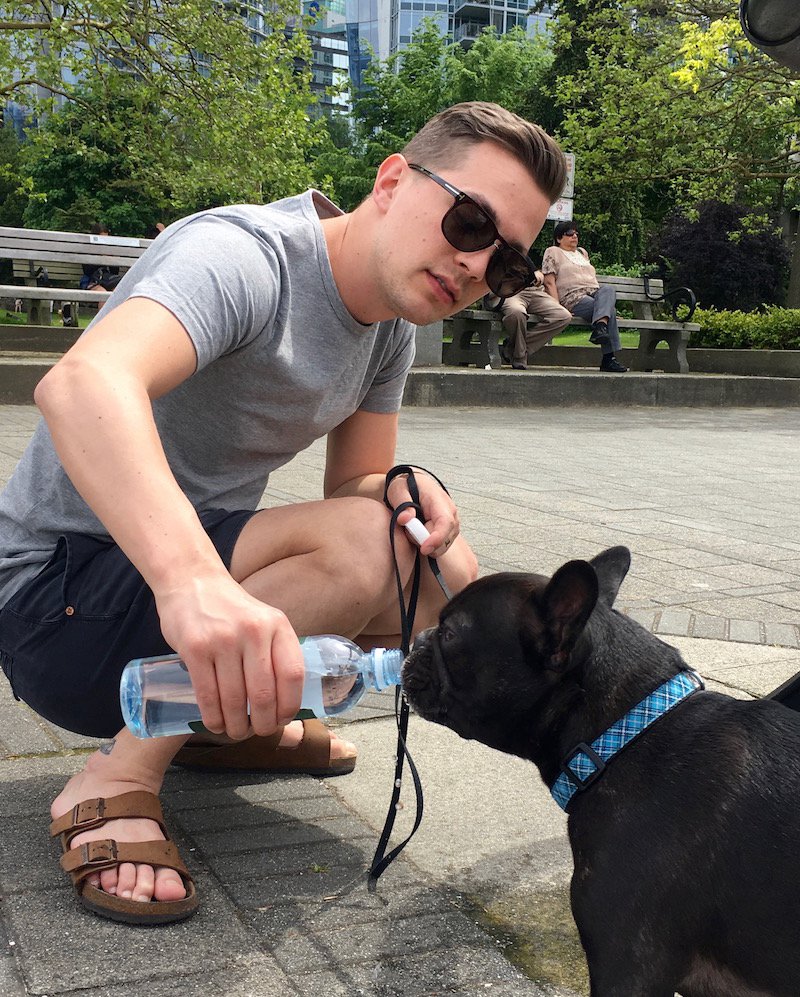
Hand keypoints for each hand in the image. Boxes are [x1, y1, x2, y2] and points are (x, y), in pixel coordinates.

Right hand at [155, 572, 304, 739]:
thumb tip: (286, 700)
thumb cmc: (231, 609)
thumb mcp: (263, 620)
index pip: (293, 675)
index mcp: (277, 625)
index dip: (290, 706)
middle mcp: (253, 631)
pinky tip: (216, 723)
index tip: (282, 720)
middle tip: (256, 731)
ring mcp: (223, 640)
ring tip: (235, 731)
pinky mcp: (195, 648)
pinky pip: (207, 695)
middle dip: (262, 724)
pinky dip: (213, 717)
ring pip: (234, 700)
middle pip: (264, 694)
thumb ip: (275, 652)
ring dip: (235, 725)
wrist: (192, 581)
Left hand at [386, 471, 458, 557]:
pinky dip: (428, 546)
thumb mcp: (398, 490)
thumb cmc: (407, 487)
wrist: (416, 485)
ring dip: (425, 543)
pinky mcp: (450, 532)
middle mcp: (451, 513)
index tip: (424, 548)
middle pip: (445, 538)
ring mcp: (453, 524)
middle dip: (424, 542)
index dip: (437, 538)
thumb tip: (405, 519)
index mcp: (439, 500)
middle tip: (407, 530)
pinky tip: (419, 534)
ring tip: (412, 529)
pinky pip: (440, 547)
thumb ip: (401, 503)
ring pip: (442, 546)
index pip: (445, 522)